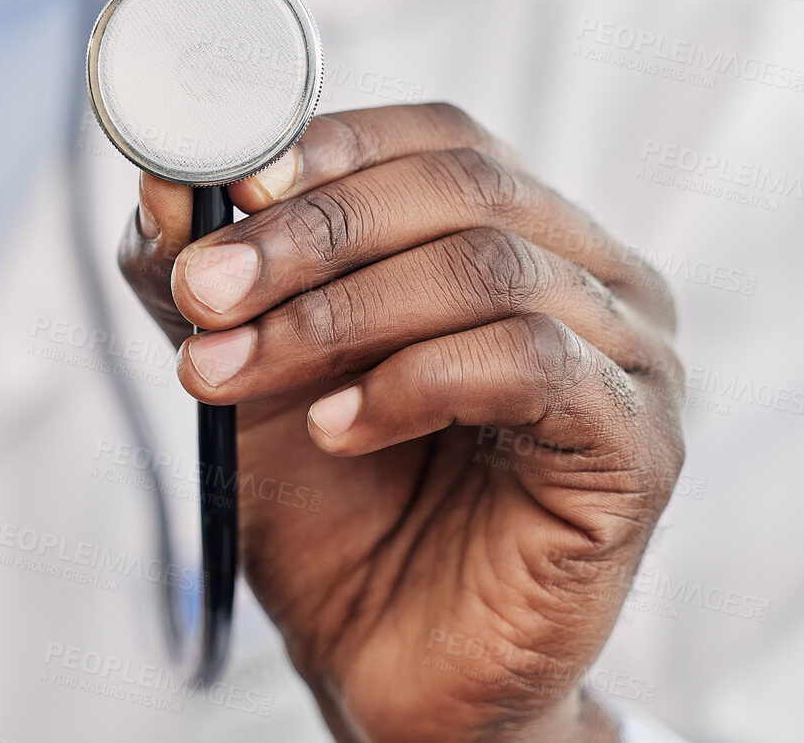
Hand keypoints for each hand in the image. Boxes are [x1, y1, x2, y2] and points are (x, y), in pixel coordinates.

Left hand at [119, 104, 684, 742]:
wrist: (391, 665)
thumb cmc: (334, 506)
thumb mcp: (248, 367)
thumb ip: (210, 273)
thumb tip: (164, 179)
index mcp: (520, 232)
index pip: (439, 137)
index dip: (330, 145)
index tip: (226, 185)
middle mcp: (594, 275)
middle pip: (462, 188)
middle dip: (310, 234)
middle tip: (206, 290)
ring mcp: (632, 355)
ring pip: (488, 269)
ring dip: (337, 314)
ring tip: (234, 373)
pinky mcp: (639, 444)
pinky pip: (531, 365)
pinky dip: (414, 382)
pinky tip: (338, 429)